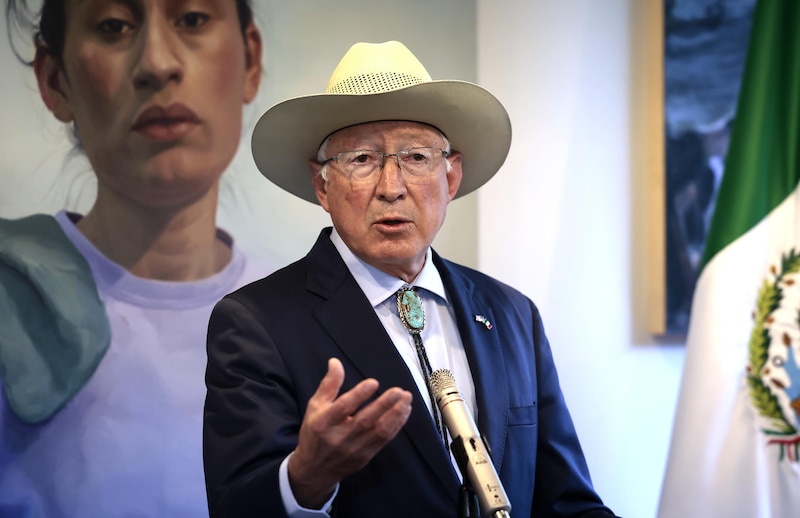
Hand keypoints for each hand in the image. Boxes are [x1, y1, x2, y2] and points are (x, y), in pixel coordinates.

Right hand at [287, 357, 412, 508]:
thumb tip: (335, 362)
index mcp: (324, 422)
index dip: (359, 395)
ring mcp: (353, 449)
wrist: (314, 469)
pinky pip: (384, 440)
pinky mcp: (365, 457)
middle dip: (385, 404)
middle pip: (365, 420)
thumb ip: (328, 384)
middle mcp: (339, 437)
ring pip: (378, 432)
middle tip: (399, 391)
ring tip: (406, 399)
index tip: (374, 382)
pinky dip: (396, 425)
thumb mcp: (315, 407)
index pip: (343, 407)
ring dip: (395, 415)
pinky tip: (403, 412)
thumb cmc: (315, 432)